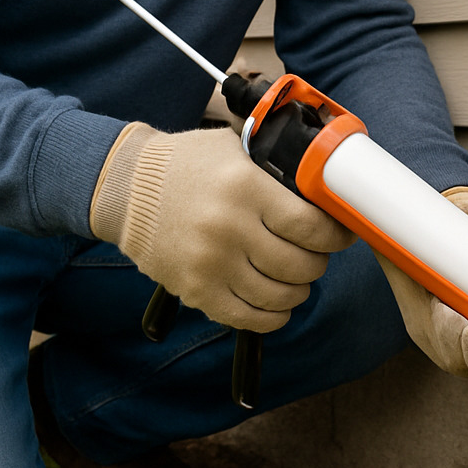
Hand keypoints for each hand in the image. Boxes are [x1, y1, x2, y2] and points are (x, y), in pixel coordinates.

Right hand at [90, 122, 354, 330]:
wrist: (127, 188)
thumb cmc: (189, 165)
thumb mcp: (236, 149)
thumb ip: (279, 169)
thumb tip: (327, 193)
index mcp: (246, 188)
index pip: (311, 227)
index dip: (335, 236)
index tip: (340, 235)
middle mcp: (229, 228)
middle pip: (300, 265)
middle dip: (316, 262)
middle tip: (313, 254)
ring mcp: (211, 264)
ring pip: (280, 296)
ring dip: (297, 290)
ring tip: (295, 277)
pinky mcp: (196, 290)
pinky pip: (249, 318)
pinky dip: (272, 317)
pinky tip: (277, 304)